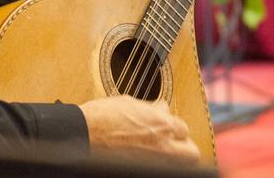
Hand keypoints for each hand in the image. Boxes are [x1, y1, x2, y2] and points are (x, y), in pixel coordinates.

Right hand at [79, 95, 199, 162]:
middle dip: (183, 148)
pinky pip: (158, 168)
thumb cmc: (100, 117)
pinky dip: (154, 164)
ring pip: (179, 164)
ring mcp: (153, 161)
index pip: (183, 128)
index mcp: (160, 123)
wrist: (82, 135)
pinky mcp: (139, 168)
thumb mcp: (128, 103)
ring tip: (158, 153)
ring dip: (172, 157)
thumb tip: (162, 108)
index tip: (167, 129)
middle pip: (191, 153)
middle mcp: (161, 144)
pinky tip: (142, 158)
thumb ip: (150, 109)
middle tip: (172, 145)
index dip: (174, 128)